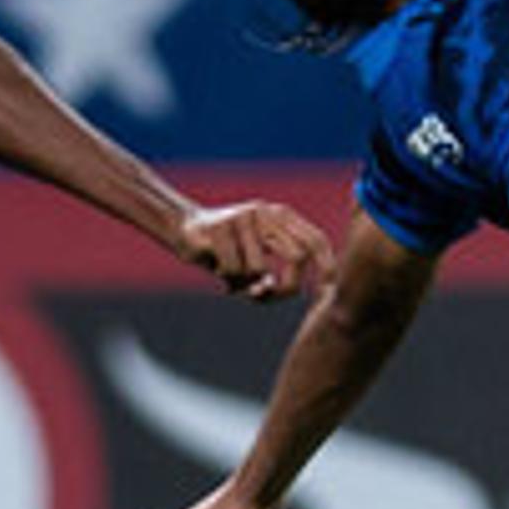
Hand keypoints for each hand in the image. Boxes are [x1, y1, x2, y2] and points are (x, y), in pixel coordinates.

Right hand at [175, 201, 333, 300]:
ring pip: (258, 269)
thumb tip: (290, 292)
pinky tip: (217, 268)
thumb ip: (276, 272)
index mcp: (280, 216)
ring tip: (230, 274)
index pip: (315, 240)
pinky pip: (233, 268)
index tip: (327, 291)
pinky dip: (226, 278)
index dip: (327, 266)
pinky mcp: (218, 228)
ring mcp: (242, 218)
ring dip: (244, 282)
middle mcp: (265, 212)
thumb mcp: (257, 256)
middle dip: (285, 287)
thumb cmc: (226, 249)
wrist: (181, 226)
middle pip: (296, 256)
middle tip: (263, 295)